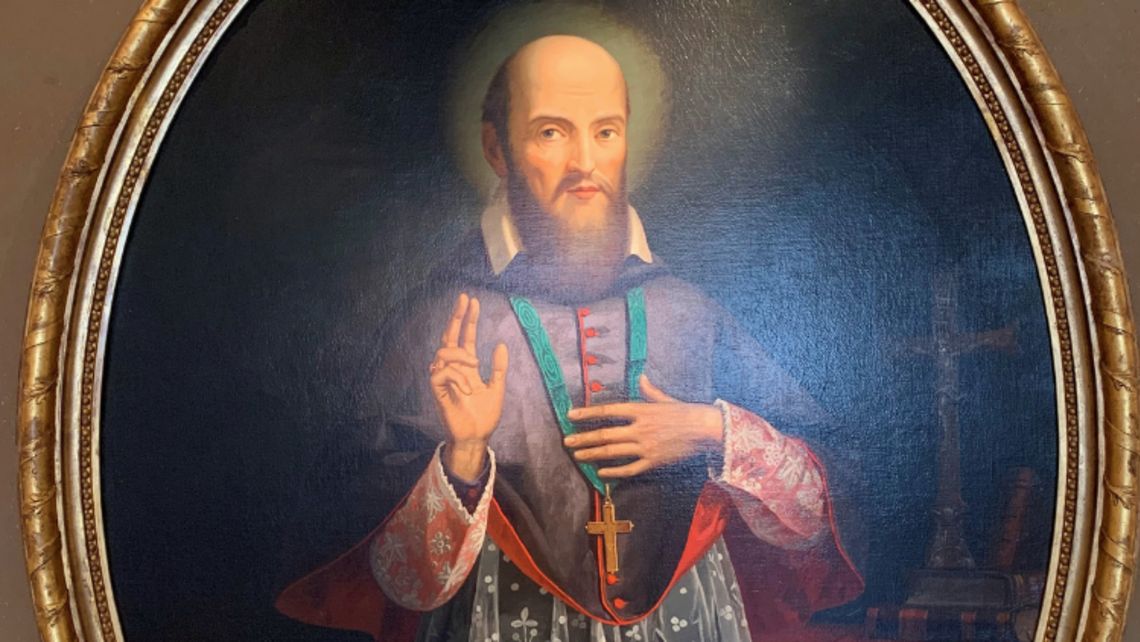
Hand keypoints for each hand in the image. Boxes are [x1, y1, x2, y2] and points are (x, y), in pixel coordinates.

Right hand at [430, 293, 508, 480]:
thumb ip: (499, 368)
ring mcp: (444, 379)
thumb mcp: (497, 388)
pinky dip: (456, 376)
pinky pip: (441, 372)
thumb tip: (501, 343)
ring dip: (461, 355)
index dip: (467, 319)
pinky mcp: (438, 391)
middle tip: (465, 300)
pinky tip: (467, 387)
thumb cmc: (484, 416)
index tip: (472, 301)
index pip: (465, 337)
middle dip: (457, 317)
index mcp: (467, 367)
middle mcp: (453, 369)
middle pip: (449, 337)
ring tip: (475, 365)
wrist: (477, 437)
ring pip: (443, 352)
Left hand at [563, 375, 723, 478]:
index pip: (608, 411)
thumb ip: (649, 391)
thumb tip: (641, 377)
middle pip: (605, 434)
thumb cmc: (685, 412)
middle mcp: (640, 428)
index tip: (571, 416)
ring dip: (592, 453)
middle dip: (583, 438)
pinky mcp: (653, 461)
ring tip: (577, 455)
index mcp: (641, 410)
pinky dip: (614, 471)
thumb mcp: (665, 399)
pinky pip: (629, 468)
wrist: (705, 429)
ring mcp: (646, 446)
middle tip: (567, 442)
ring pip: (613, 451)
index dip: (588, 414)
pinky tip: (601, 472)